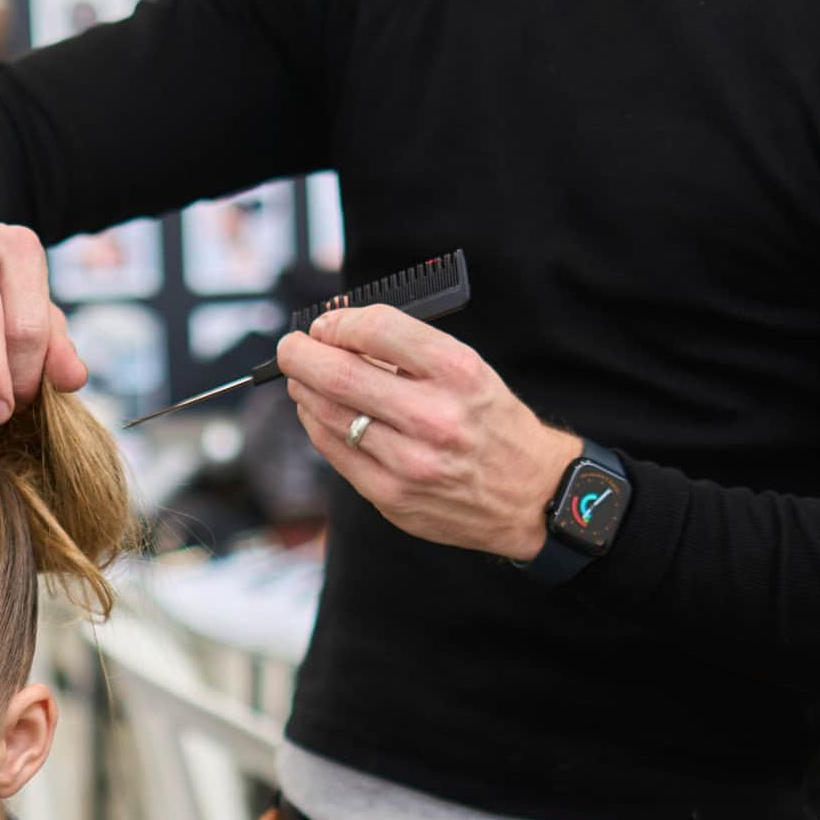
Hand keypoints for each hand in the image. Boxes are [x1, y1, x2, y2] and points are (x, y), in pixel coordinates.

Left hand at [278, 305, 579, 561]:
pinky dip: (317, 425)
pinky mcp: (391, 496)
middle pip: (340, 375)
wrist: (528, 493)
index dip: (338, 323)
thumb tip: (340, 329)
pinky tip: (317, 412)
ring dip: (304, 390)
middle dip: (301, 355)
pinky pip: (335, 453)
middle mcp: (434, 417)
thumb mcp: (468, 369)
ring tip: (302, 379)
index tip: (324, 325)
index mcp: (457, 373)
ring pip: (330, 415)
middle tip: (290, 348)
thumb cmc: (491, 423)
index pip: (378, 330)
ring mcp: (409, 462)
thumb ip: (407, 349)